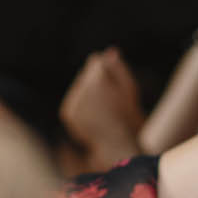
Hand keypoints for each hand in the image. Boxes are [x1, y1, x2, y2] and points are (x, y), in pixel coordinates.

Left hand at [60, 48, 144, 165]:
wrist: (118, 146)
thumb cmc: (130, 117)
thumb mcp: (130, 89)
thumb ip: (119, 68)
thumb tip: (110, 51)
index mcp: (98, 82)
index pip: (96, 61)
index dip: (109, 72)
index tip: (116, 88)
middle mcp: (82, 90)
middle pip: (86, 73)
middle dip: (97, 81)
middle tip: (111, 102)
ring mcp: (73, 102)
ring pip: (79, 86)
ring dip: (89, 92)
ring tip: (104, 109)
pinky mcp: (67, 113)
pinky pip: (74, 99)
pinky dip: (83, 104)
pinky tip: (95, 115)